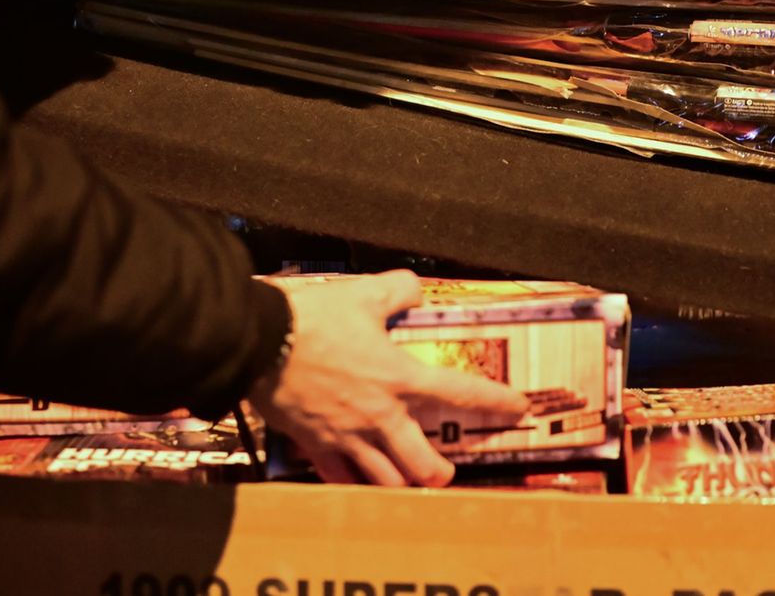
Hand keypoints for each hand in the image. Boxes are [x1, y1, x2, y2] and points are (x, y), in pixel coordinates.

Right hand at [248, 270, 528, 486]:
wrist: (257, 341)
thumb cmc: (311, 319)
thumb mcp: (363, 294)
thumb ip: (398, 291)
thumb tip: (414, 289)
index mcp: (399, 377)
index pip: (461, 393)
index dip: (496, 403)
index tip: (518, 409)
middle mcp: (379, 415)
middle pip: (422, 463)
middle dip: (439, 473)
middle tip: (445, 473)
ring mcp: (347, 436)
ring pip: (384, 480)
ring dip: (401, 485)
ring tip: (408, 484)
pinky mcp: (316, 445)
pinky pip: (340, 477)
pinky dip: (354, 482)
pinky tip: (358, 481)